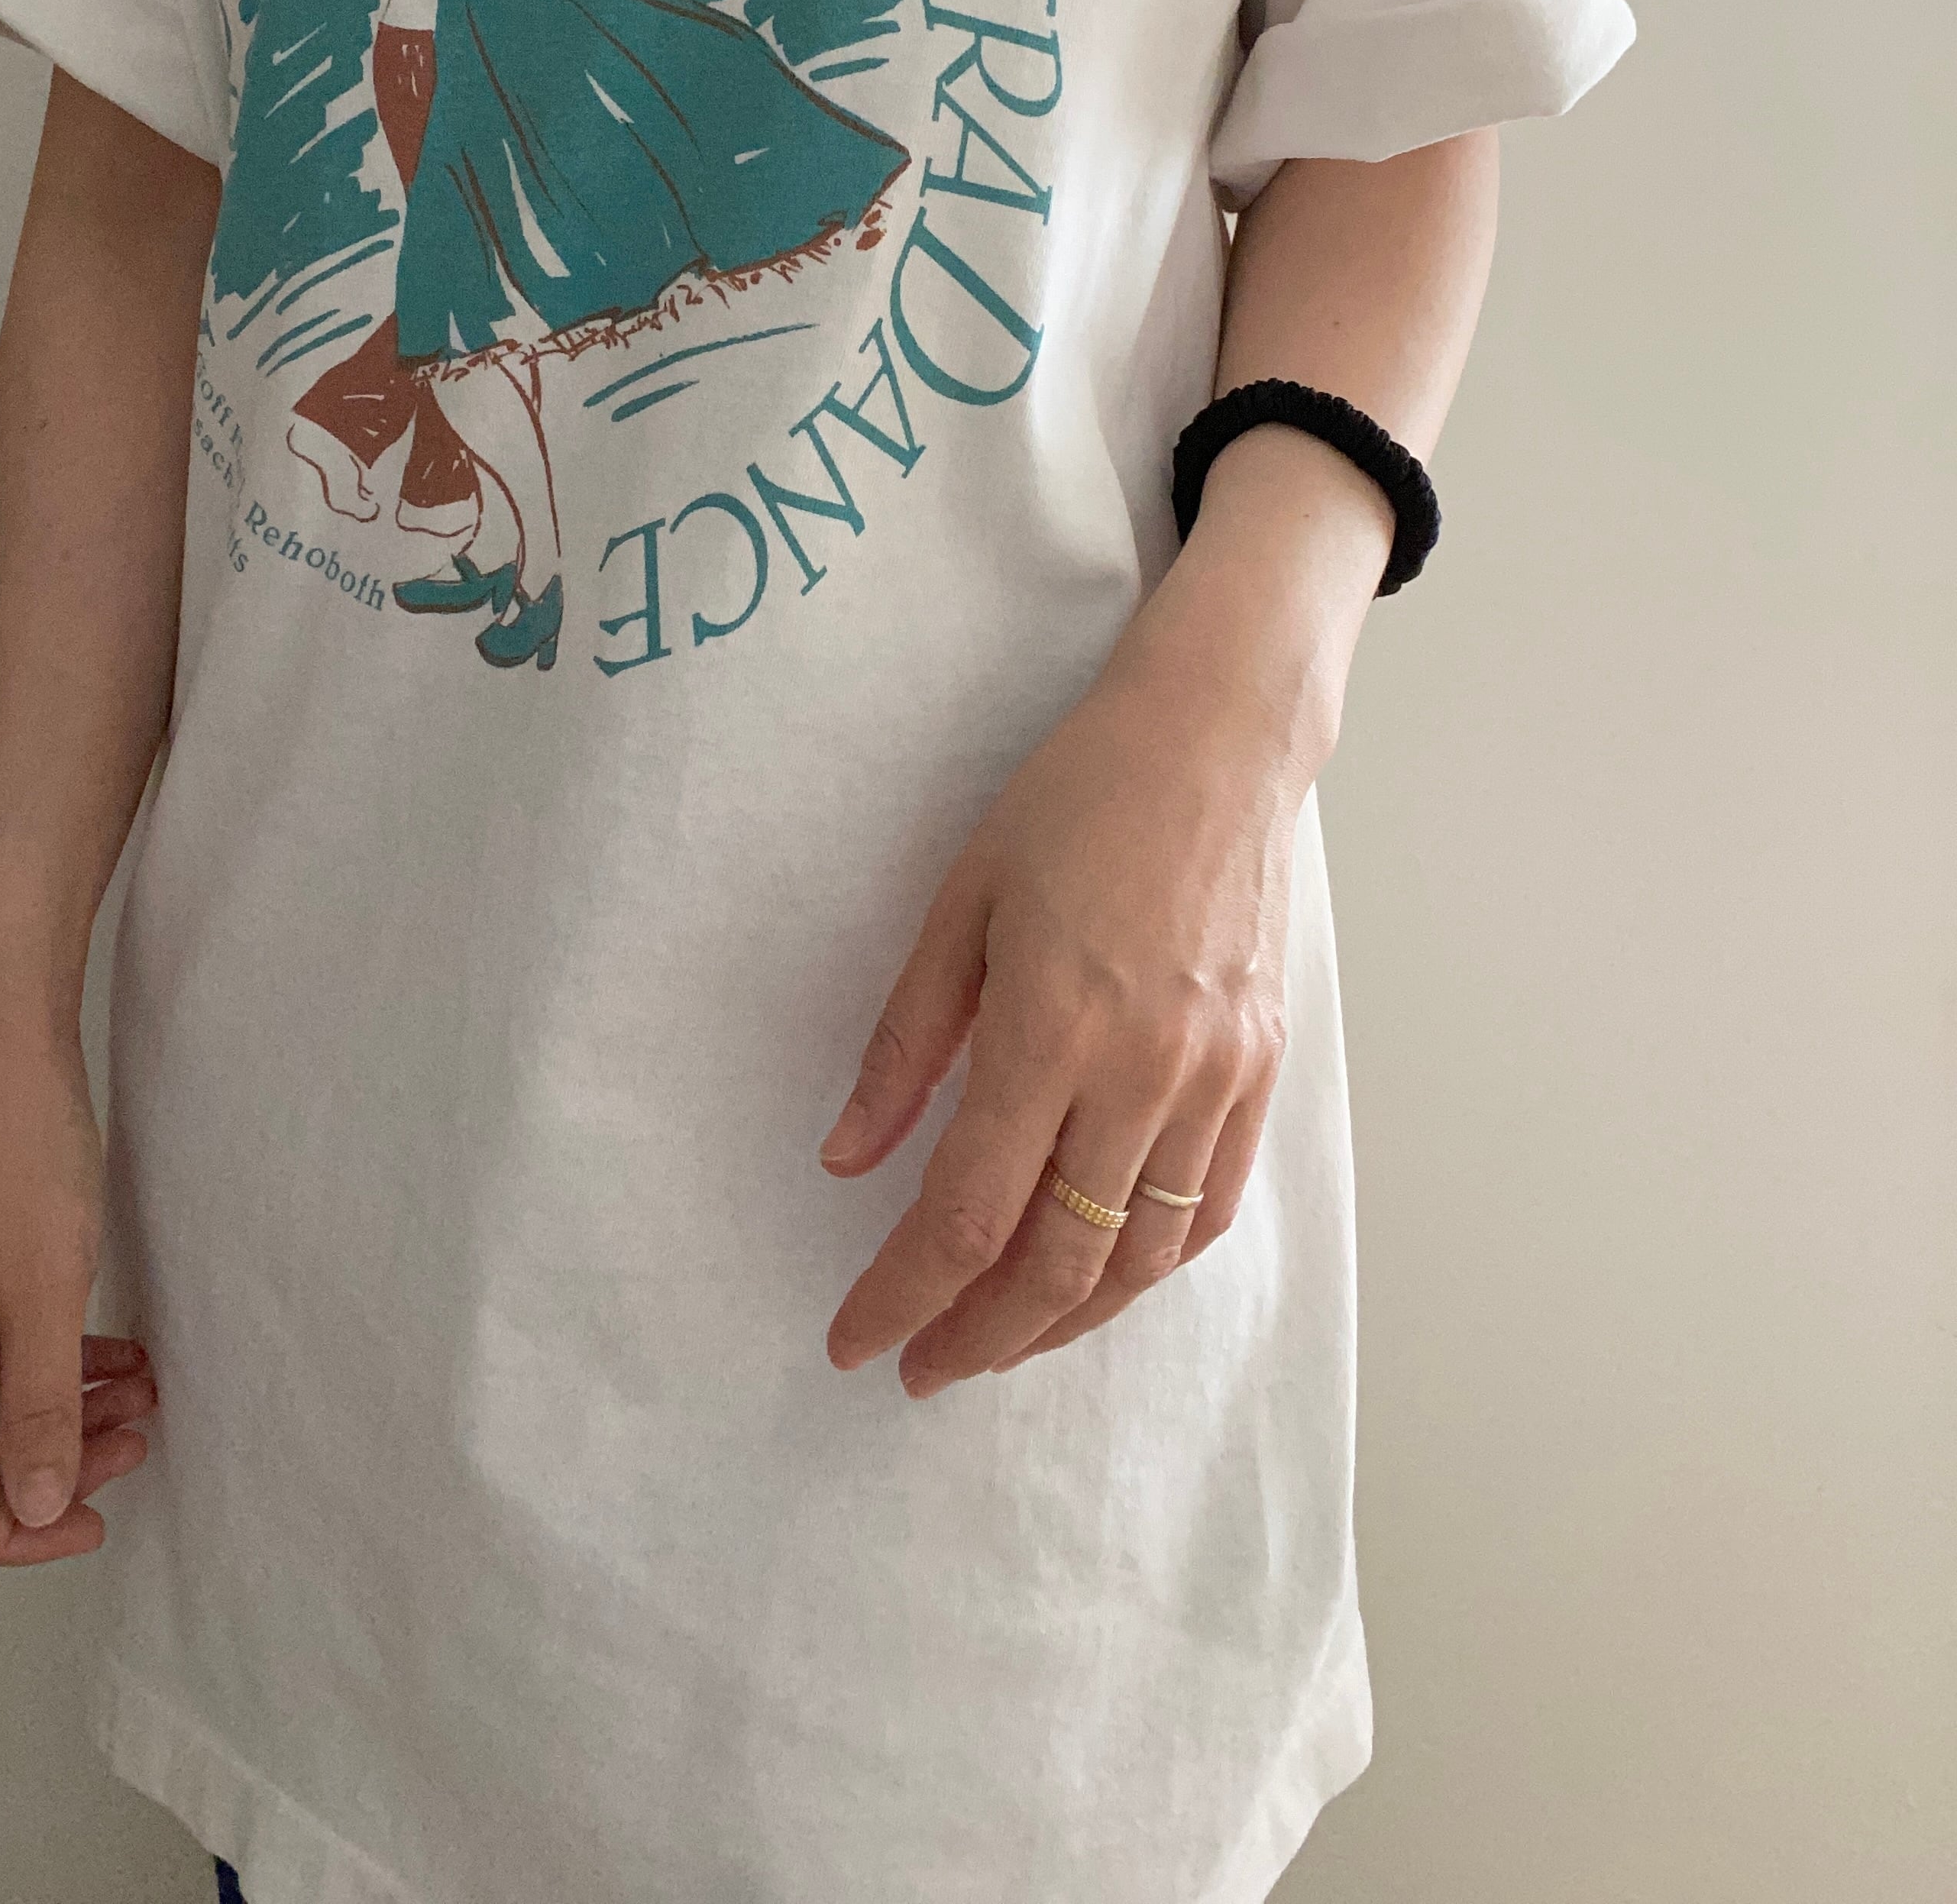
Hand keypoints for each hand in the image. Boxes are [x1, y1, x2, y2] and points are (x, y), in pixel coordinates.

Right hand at [0, 1031, 154, 1561]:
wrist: (6, 1046)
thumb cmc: (18, 1157)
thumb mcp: (45, 1296)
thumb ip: (42, 1411)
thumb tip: (36, 1506)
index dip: (11, 1533)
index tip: (90, 1521)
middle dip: (54, 1467)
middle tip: (135, 1445)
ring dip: (69, 1412)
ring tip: (146, 1397)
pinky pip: (9, 1349)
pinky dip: (64, 1363)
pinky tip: (124, 1354)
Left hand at [817, 629, 1310, 1397]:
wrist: (1214, 740)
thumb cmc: (1075, 801)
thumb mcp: (961, 904)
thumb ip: (906, 1045)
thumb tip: (846, 1160)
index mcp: (1053, 1028)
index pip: (967, 1214)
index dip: (904, 1295)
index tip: (856, 1341)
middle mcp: (1144, 1071)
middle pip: (1057, 1262)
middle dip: (979, 1337)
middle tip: (920, 1367)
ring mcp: (1215, 1077)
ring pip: (1141, 1256)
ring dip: (1064, 1319)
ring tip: (999, 1336)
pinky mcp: (1261, 1069)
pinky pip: (1208, 1208)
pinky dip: (1150, 1265)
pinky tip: (1101, 1278)